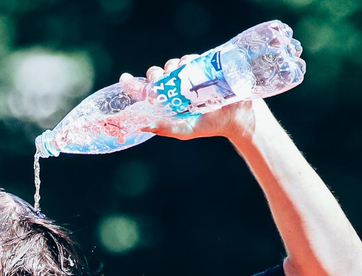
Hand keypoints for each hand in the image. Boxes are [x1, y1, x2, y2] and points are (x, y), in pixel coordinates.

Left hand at [118, 55, 261, 142]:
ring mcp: (189, 76)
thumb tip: (141, 125)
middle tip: (159, 81)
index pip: (146, 90)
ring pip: (172, 65)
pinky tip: (188, 65)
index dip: (133, 84)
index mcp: (168, 102)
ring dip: (170, 66)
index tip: (124, 78)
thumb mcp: (184, 130)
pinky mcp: (203, 67)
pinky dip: (186, 60)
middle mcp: (176, 87)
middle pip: (157, 74)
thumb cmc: (210, 126)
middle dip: (154, 75)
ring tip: (177, 74)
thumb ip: (164, 128)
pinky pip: (190, 58)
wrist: (237, 117)